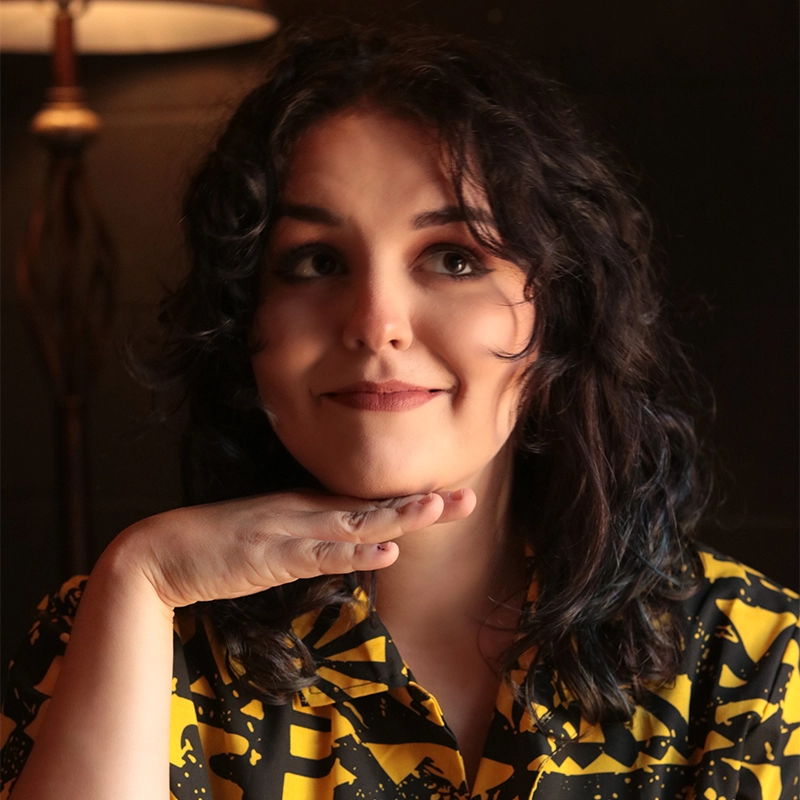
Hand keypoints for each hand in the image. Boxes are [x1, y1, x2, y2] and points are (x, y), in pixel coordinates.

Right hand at [107, 489, 475, 609]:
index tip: (450, 497)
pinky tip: (381, 551)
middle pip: (374, 507)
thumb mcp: (273, 536)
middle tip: (467, 498)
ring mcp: (289, 532)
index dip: (410, 501)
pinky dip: (350, 553)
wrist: (162, 551)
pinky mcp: (269, 556)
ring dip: (398, 517)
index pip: (369, 502)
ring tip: (439, 508)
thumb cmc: (218, 546)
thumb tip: (352, 543)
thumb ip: (311, 539)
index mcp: (307, 507)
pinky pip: (317, 556)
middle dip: (421, 504)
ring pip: (354, 524)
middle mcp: (305, 513)